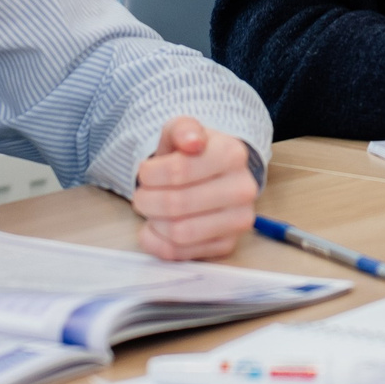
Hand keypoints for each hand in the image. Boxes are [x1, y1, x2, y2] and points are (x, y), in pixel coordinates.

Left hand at [132, 118, 256, 260]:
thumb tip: (192, 142)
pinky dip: (158, 243)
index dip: (150, 174)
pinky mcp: (227, 245)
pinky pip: (182, 254)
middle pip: (177, 204)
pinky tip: (155, 228)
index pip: (178, 171)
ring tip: (151, 210)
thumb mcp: (183, 131)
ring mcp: (238, 220)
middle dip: (147, 200)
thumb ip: (183, 129)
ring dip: (153, 222)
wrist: (212, 175)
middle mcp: (243, 189)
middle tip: (141, 195)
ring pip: (180, 232)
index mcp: (232, 154)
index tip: (145, 172)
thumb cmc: (192, 154)